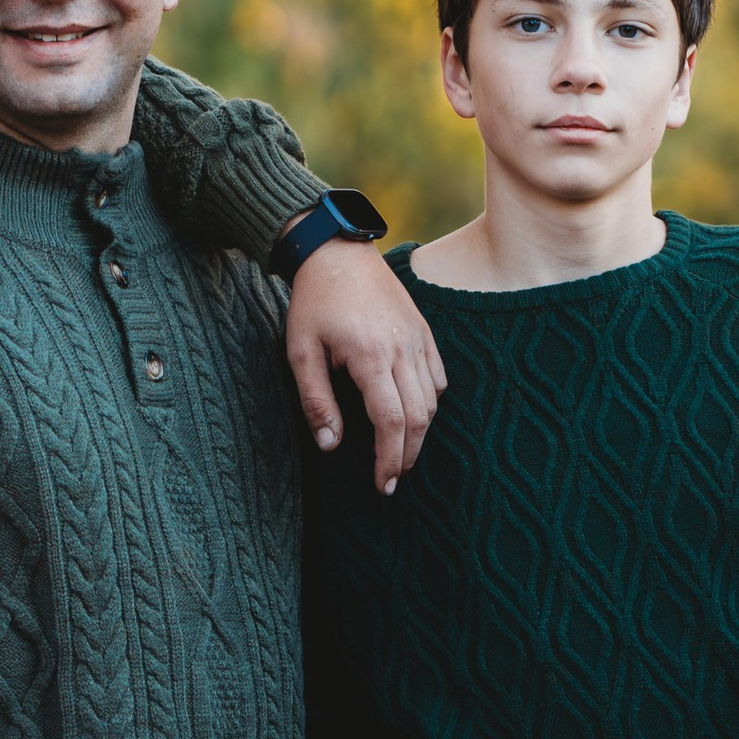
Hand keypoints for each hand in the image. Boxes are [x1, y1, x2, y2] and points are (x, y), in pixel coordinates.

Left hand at [284, 237, 445, 494]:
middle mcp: (401, 349)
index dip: (389, 460)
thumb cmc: (314, 302)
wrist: (337, 253)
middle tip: (392, 478)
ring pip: (433, 400)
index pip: (391, 422)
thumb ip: (316, 400)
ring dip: (420, 433)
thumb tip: (330, 445)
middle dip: (407, 455)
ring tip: (400, 452)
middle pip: (419, 417)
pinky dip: (431, 402)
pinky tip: (413, 414)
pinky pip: (439, 377)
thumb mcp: (300, 352)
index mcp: (370, 357)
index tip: (383, 485)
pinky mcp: (424, 332)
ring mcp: (418, 339)